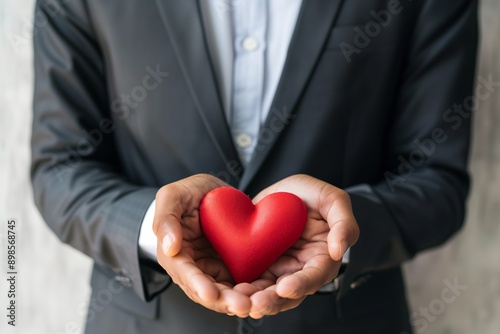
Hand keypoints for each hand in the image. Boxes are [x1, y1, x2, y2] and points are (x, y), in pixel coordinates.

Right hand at [153, 174, 251, 316]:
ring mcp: (213, 269)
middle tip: (242, 305)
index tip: (211, 294)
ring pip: (224, 292)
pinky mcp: (231, 267)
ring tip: (255, 304)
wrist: (212, 193)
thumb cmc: (188, 193)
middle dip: (223, 301)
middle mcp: (193, 267)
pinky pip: (240, 284)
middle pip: (206, 291)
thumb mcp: (173, 195)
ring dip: (237, 301)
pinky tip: (262, 295)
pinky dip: (250, 292)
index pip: (184, 274)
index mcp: (175, 254)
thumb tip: (170, 248)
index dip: (198, 285)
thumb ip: (166, 218)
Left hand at [235, 174, 358, 318]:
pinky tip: (231, 290)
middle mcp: (301, 269)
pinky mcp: (260, 266)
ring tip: (241, 301)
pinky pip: (251, 281)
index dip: (301, 284)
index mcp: (323, 258)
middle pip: (290, 293)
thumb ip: (344, 223)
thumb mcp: (334, 200)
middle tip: (256, 303)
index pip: (315, 276)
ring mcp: (280, 269)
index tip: (285, 287)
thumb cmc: (313, 195)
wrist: (284, 192)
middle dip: (273, 301)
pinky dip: (242, 289)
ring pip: (268, 293)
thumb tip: (339, 251)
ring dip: (255, 300)